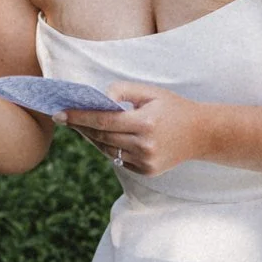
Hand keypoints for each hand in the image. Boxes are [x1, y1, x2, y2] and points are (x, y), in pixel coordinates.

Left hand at [61, 83, 201, 176]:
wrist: (202, 134)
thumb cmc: (174, 108)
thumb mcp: (151, 93)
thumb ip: (123, 91)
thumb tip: (99, 98)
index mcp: (146, 123)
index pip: (103, 121)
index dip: (78, 117)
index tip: (59, 114)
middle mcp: (144, 145)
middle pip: (102, 137)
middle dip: (81, 127)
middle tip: (63, 117)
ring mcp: (146, 162)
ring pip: (107, 150)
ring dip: (92, 139)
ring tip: (80, 126)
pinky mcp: (147, 171)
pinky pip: (119, 160)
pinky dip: (109, 148)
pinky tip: (103, 138)